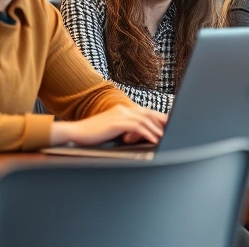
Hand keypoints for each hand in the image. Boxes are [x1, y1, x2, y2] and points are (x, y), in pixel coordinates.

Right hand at [50, 105, 167, 146]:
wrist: (76, 133)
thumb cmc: (92, 135)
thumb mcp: (111, 129)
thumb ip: (124, 130)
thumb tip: (135, 137)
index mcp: (122, 110)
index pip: (144, 112)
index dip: (157, 118)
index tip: (167, 125)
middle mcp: (123, 109)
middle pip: (148, 113)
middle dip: (161, 122)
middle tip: (173, 129)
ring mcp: (120, 115)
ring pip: (144, 120)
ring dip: (156, 129)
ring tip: (165, 137)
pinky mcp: (117, 122)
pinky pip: (137, 127)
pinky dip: (147, 133)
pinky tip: (153, 139)